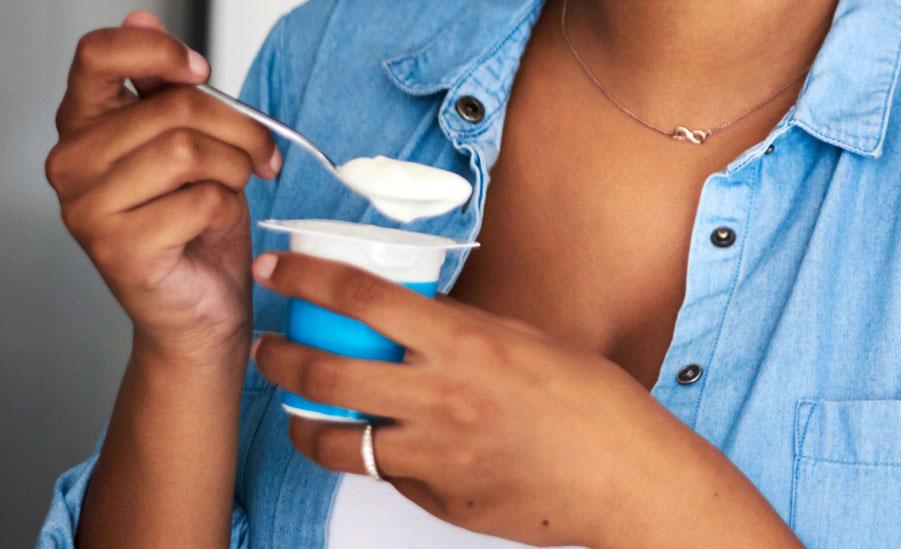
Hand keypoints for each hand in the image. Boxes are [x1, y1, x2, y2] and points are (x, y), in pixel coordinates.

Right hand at [45, 12, 279, 363]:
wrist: (200, 312)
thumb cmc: (196, 232)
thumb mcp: (191, 148)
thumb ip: (168, 94)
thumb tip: (141, 20)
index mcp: (85, 128)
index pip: (99, 56)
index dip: (159, 52)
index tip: (201, 72)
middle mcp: (71, 164)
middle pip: (175, 108)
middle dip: (240, 129)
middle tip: (262, 154)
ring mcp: (87, 208)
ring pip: (189, 150)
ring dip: (236, 169)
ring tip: (238, 189)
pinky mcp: (118, 248)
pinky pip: (201, 200)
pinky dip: (227, 209)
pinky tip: (214, 227)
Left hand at [251, 252, 681, 547]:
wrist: (626, 477)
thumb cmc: (592, 404)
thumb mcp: (522, 341)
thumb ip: (460, 332)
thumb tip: (412, 325)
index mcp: (463, 343)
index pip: (361, 297)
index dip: (305, 277)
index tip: (277, 269)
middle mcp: (439, 399)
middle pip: (324, 372)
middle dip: (278, 356)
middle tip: (268, 347)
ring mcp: (435, 457)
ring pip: (334, 443)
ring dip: (303, 424)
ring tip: (299, 414)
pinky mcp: (439, 500)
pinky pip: (389, 477)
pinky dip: (379, 460)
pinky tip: (393, 449)